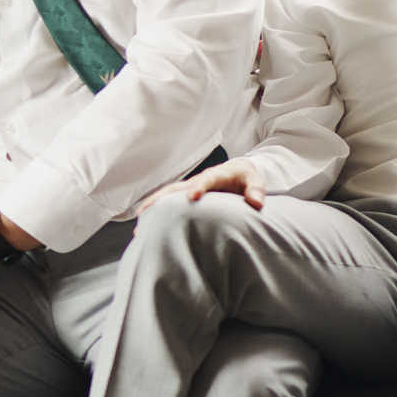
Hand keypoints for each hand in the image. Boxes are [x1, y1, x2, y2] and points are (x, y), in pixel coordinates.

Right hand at [139, 156, 267, 214]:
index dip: (198, 187)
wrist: (238, 172)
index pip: (206, 180)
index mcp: (216, 175)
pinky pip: (171, 203)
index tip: (192, 197)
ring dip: (154, 207)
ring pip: (169, 196)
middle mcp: (198, 181)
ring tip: (140, 224)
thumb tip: (257, 203)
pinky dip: (158, 211)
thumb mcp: (256, 181)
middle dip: (162, 199)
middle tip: (147, 212)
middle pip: (176, 188)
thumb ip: (256, 190)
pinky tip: (148, 224)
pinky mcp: (187, 196)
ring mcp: (190, 188)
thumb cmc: (246, 178)